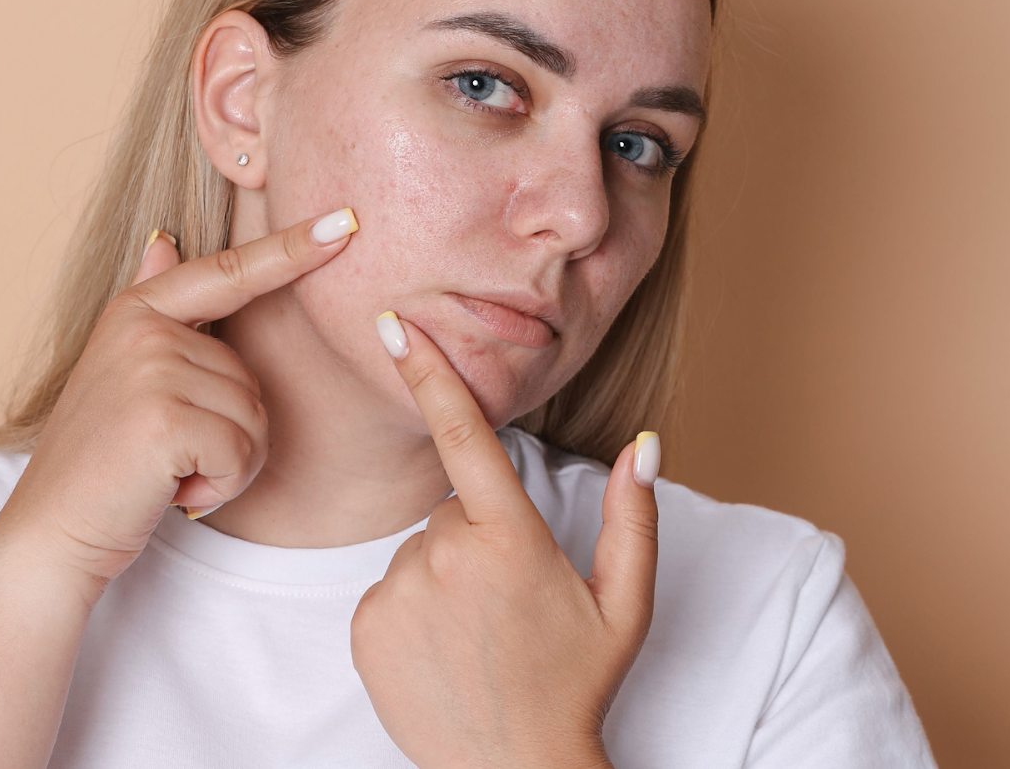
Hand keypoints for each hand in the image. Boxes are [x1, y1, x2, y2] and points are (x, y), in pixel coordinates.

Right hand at [0, 208, 359, 583]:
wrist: (49, 530)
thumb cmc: (101, 459)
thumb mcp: (121, 371)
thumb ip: (155, 306)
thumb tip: (164, 239)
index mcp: (138, 310)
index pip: (230, 271)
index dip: (292, 248)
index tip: (346, 221)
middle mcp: (144, 329)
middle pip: (251, 378)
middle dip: (230, 432)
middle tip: (172, 454)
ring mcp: (152, 369)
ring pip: (253, 419)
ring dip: (227, 464)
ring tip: (169, 472)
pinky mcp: (164, 419)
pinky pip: (241, 452)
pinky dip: (220, 485)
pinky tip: (174, 491)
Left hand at [351, 314, 661, 768]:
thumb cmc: (577, 685)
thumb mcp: (625, 604)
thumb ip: (634, 517)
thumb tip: (644, 445)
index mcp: (511, 539)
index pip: (464, 435)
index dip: (430, 371)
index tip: (393, 323)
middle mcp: (445, 557)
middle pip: (452, 509)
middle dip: (478, 536)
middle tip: (509, 601)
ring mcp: (399, 593)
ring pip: (419, 550)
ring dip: (444, 575)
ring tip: (478, 633)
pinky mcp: (365, 627)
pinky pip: (388, 589)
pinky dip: (411, 608)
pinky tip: (443, 648)